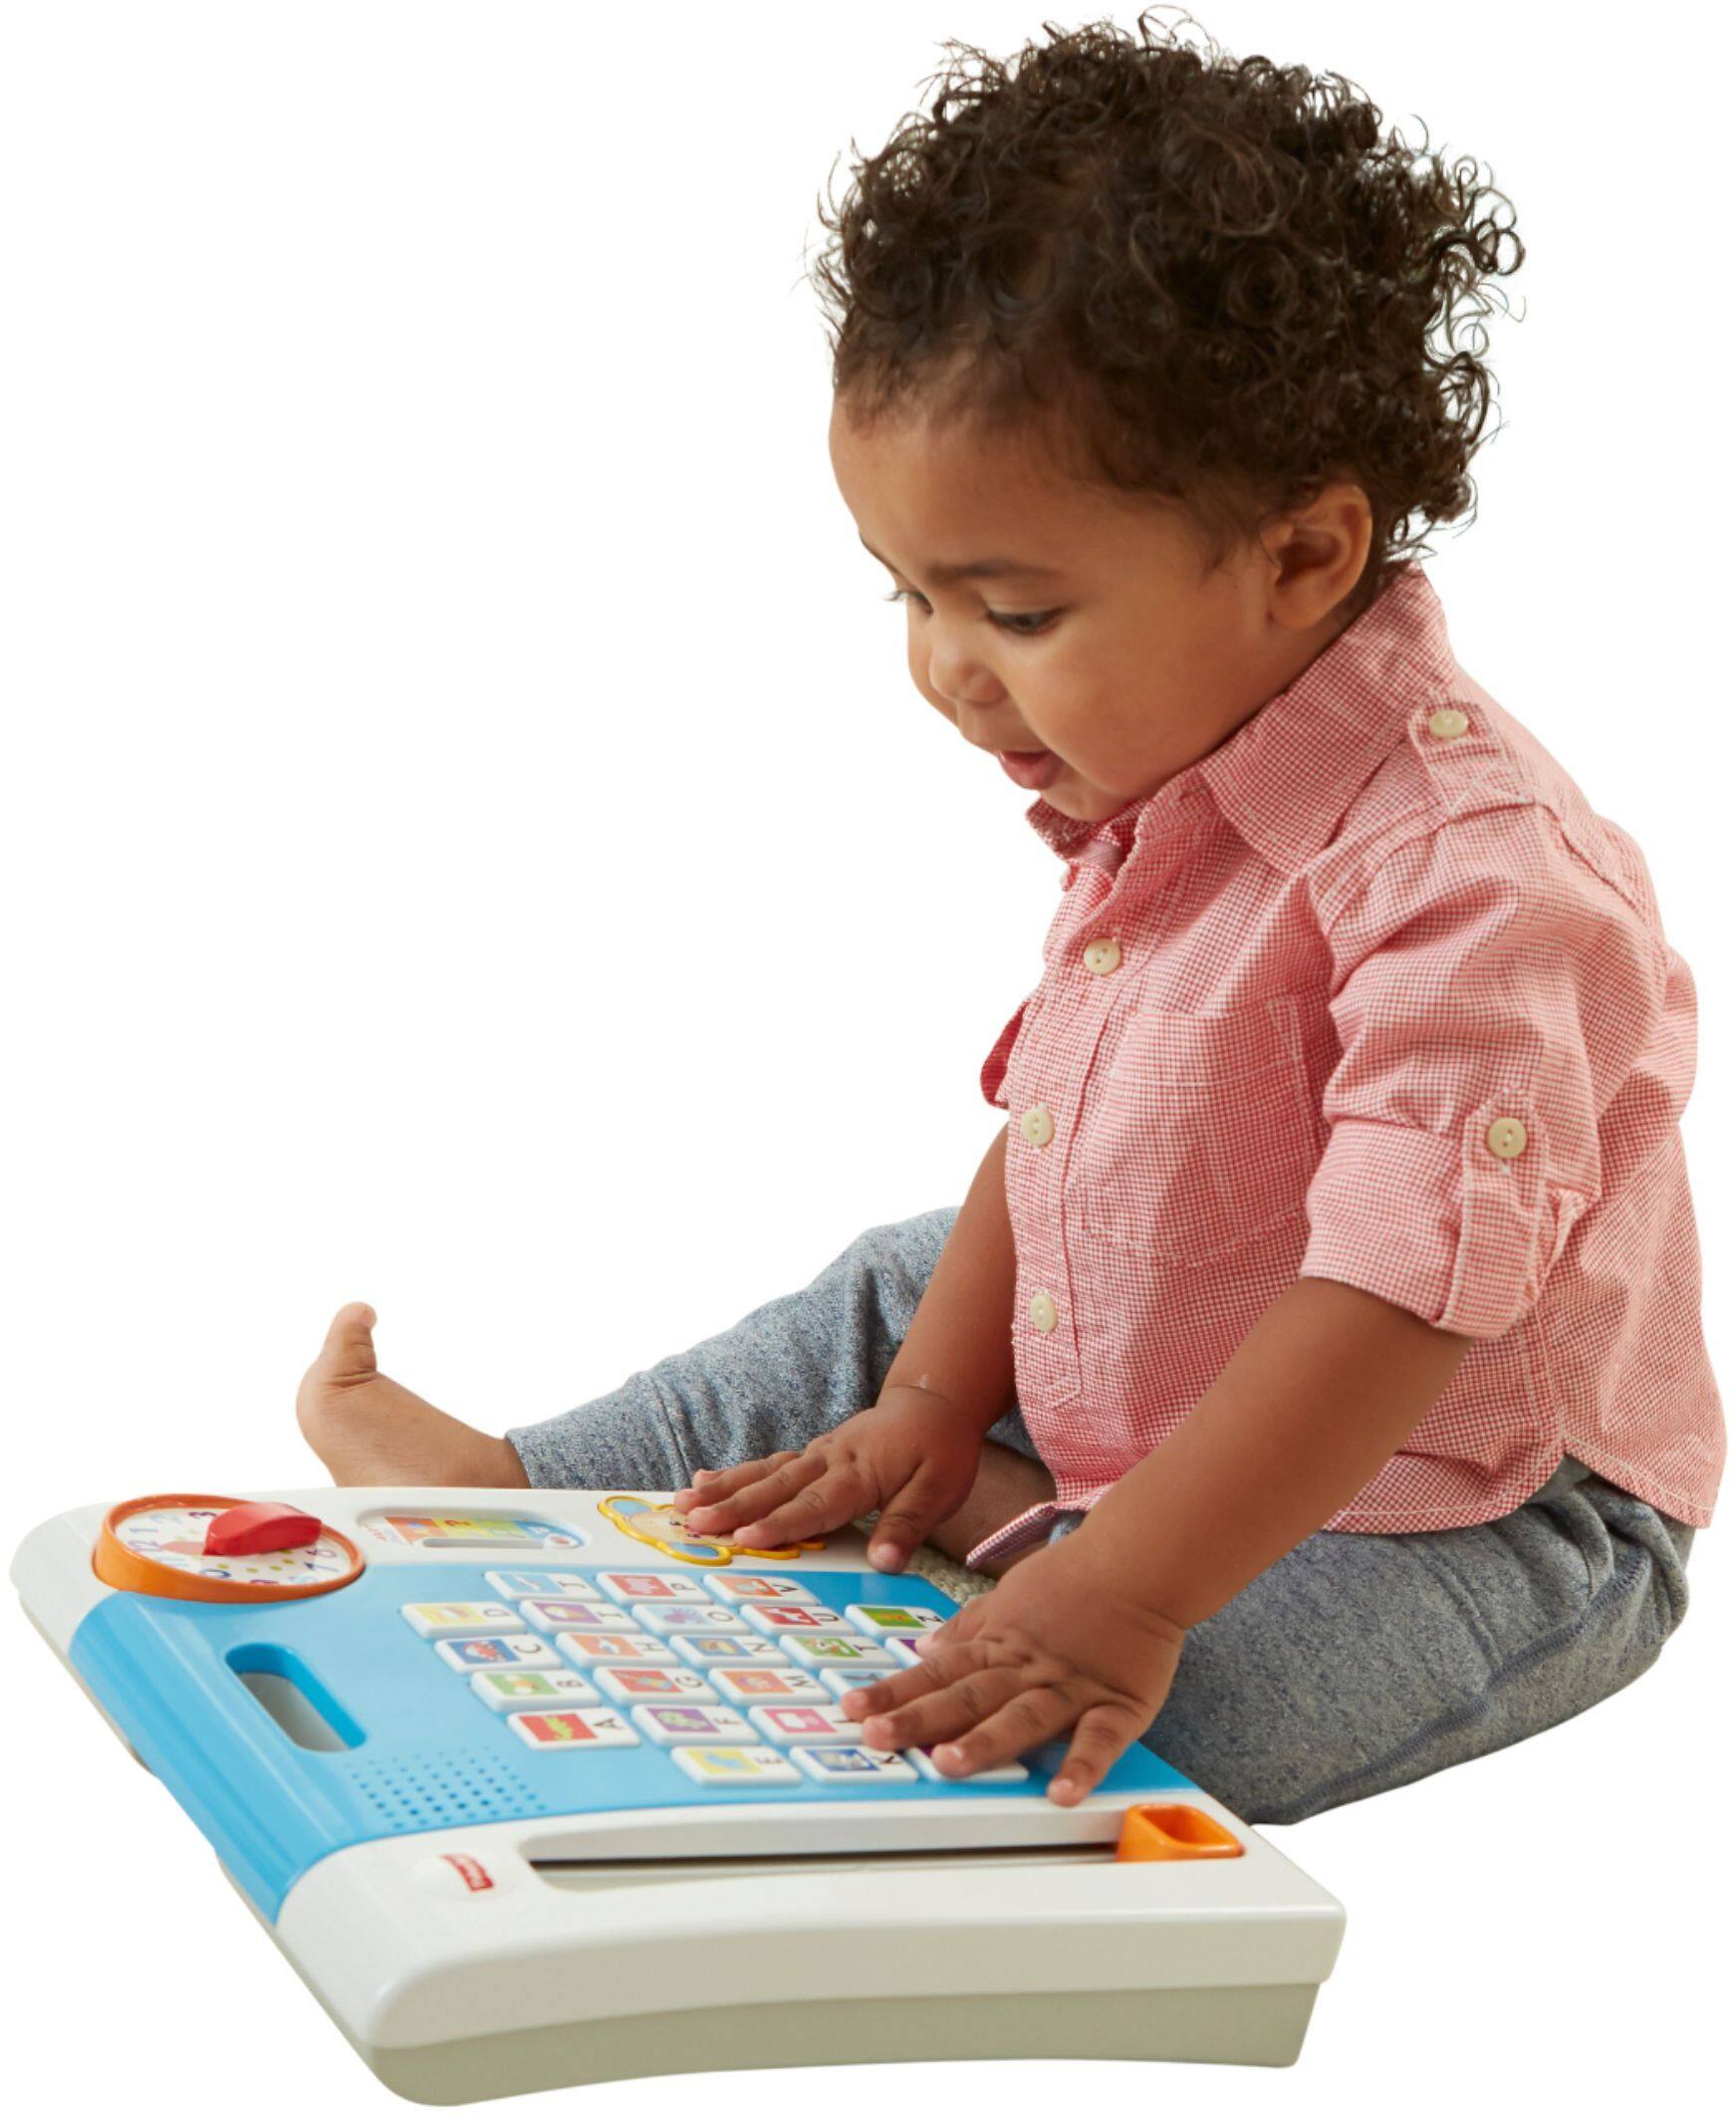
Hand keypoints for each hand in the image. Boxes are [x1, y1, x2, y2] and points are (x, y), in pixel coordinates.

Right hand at [672, 1387, 984, 1571]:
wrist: (935, 1401)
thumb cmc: (942, 1449)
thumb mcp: (941, 1487)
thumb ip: (910, 1522)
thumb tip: (885, 1562)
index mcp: (860, 1472)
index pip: (816, 1504)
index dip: (781, 1523)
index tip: (745, 1537)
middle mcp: (830, 1459)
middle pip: (776, 1486)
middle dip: (732, 1506)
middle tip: (693, 1522)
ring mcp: (817, 1453)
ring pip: (764, 1472)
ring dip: (723, 1488)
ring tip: (682, 1502)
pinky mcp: (812, 1453)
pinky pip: (768, 1463)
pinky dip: (735, 1472)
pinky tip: (704, 1478)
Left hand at [840, 1530, 1184, 1803]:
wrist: (1140, 1559)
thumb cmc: (1076, 1578)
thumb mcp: (1010, 1594)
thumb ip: (970, 1627)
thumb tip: (925, 1649)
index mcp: (1000, 1643)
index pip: (938, 1671)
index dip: (895, 1691)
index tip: (853, 1710)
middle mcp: (1028, 1667)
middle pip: (967, 1695)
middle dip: (921, 1717)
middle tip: (879, 1737)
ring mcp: (1071, 1686)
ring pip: (1022, 1716)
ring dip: (985, 1740)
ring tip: (948, 1763)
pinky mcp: (1118, 1704)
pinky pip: (1099, 1738)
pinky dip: (1082, 1764)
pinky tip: (1062, 1792)